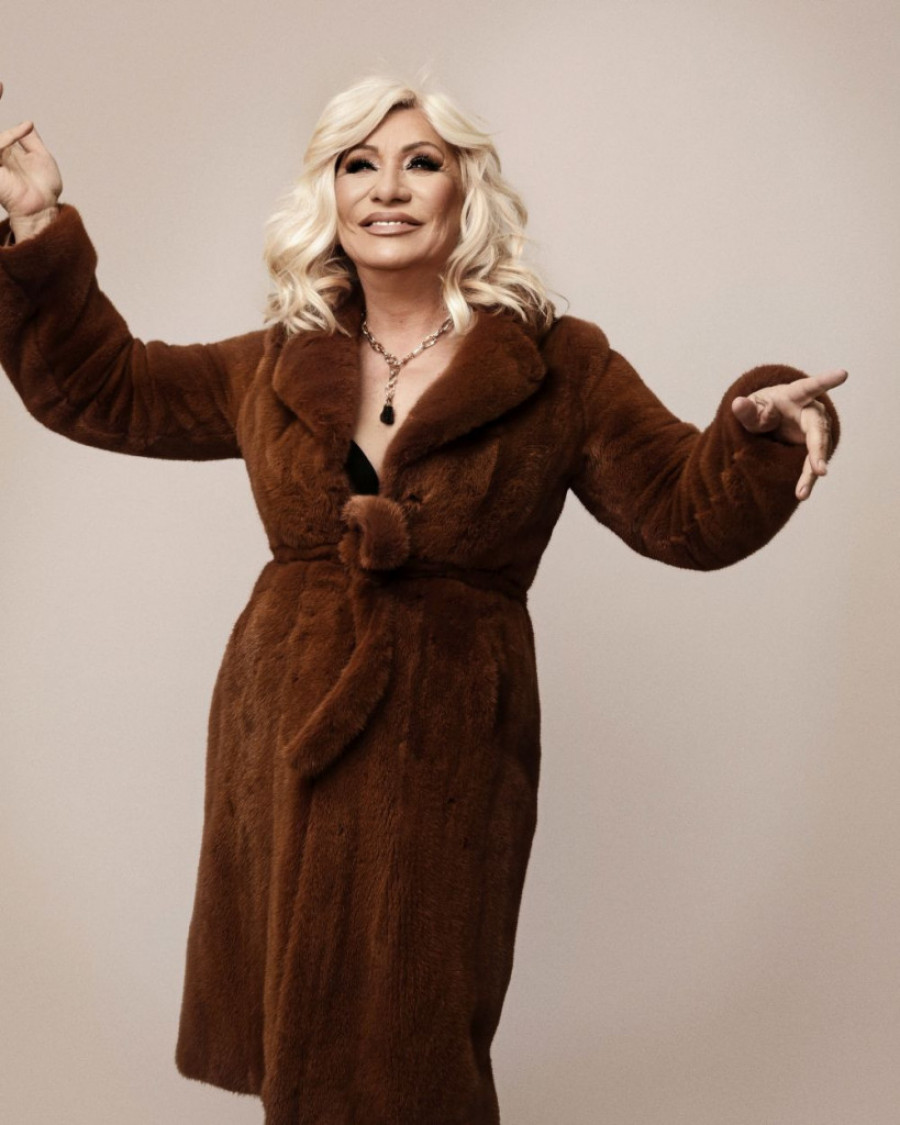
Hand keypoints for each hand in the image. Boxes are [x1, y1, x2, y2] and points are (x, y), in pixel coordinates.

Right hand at [0, 82, 62, 237]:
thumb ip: (30, 139)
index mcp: (6, 149)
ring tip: (1, 91)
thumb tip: (27, 123)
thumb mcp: (41, 157)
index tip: (2, 86)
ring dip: (6, 130)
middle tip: (0, 86)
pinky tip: (25, 129)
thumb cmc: (44, 188)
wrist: (44, 208)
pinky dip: (8, 136)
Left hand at [732, 368, 847, 500]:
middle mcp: (810, 412)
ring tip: (802, 493)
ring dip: (811, 472)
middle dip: (818, 450)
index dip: (826, 381)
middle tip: (820, 470)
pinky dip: (806, 478)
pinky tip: (801, 493)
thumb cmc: (761, 409)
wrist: (768, 421)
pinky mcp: (812, 447)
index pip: (810, 387)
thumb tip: (736, 404)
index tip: (843, 374)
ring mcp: (814, 430)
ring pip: (818, 451)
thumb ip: (745, 410)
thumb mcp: (750, 409)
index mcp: (794, 396)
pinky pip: (811, 463)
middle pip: (818, 430)